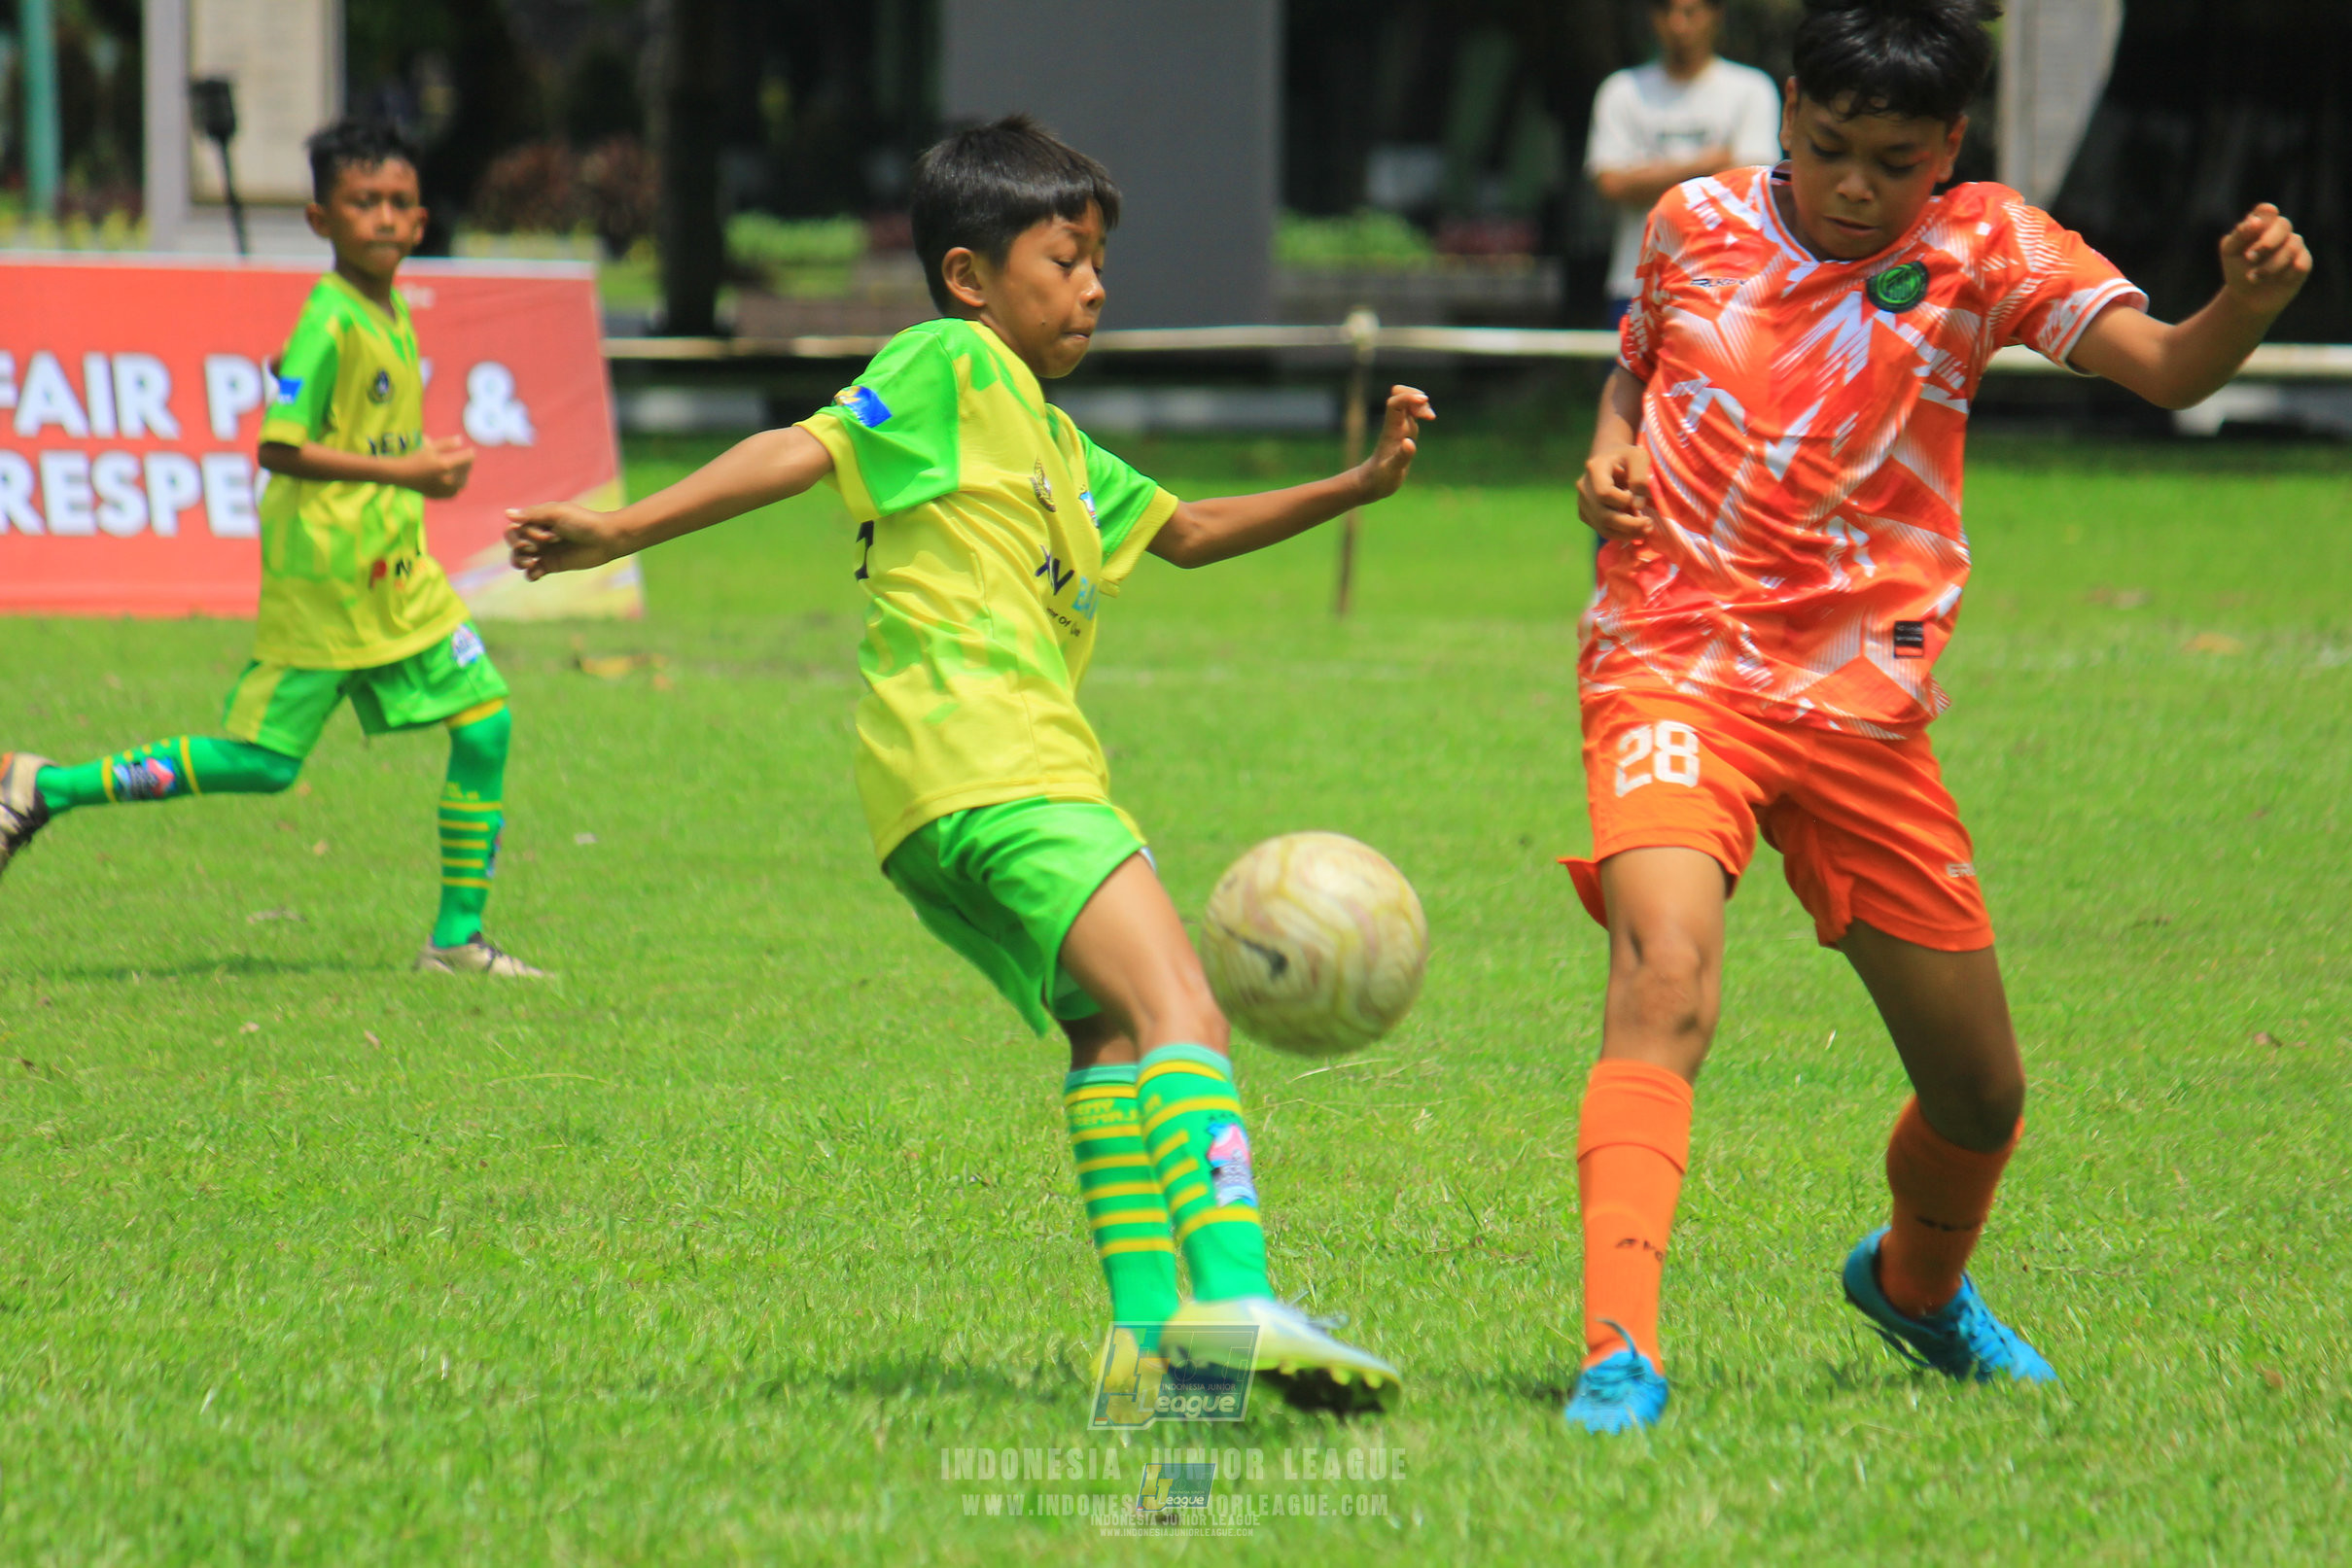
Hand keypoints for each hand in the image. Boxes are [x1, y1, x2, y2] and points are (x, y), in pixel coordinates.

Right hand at [401, 436, 475, 498]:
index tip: (470, 450)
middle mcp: (448, 479)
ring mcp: (446, 490)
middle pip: (467, 470)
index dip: (470, 453)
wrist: (402, 475)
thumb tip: (461, 440)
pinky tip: (452, 479)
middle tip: (464, 459)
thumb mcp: (430, 447)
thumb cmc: (416, 457)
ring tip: (459, 469)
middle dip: (467, 463)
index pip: (468, 458)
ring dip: (463, 475)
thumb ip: (447, 443)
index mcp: (446, 464)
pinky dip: (456, 485)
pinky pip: (456, 491)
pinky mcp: (442, 496)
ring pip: (463, 481)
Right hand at [505, 501, 631, 578]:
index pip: (514, 529)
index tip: (547, 536)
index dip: (523, 534)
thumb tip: (507, 514)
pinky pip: (533, 573)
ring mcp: (544, 551)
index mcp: (537, 521)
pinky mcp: (552, 565)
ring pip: (519, 558)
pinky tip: (536, 573)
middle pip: (514, 543)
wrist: (605, 539)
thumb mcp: (557, 513)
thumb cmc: (582, 522)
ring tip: (530, 563)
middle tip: (536, 548)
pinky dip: (530, 574)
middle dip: (518, 547)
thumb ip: (532, 514)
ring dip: (518, 561)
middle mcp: (538, 536)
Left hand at [1354, 385, 1435, 501]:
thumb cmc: (1379, 479)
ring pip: (1408, 404)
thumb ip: (1401, 457)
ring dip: (1420, 404)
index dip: (1408, 397)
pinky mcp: (1403, 434)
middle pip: (1400, 396)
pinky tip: (1428, 418)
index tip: (1424, 400)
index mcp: (1391, 431)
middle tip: (1428, 413)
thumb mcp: (1392, 471)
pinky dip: (1421, 411)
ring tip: (1430, 417)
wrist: (1370, 484)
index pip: (1395, 404)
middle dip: (1415, 396)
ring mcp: (1399, 429)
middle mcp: (1394, 426)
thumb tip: (1409, 442)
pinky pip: (1412, 415)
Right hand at [1578, 443, 1653, 541]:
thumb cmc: (1627, 456)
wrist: (1609, 457)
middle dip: (1629, 525)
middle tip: (1649, 526)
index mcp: (1594, 468)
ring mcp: (1582, 502)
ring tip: (1645, 530)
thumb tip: (1637, 505)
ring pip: (1602, 527)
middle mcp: (1583, 487)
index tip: (1637, 496)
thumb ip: (1640, 478)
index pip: (1604, 493)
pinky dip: (1620, 533)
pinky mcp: (1586, 514)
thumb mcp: (1639, 457)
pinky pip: (1602, 529)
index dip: (1623, 500)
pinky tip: (1634, 528)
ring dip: (1626, 533)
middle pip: (1603, 515)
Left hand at [2218, 203, 2311, 317]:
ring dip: (2270, 264)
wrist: (2246, 297)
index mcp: (2262, 223)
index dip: (2263, 217)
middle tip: (2249, 258)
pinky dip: (2285, 275)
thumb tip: (2254, 221)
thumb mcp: (2230, 252)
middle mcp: (2280, 231)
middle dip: (2267, 242)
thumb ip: (2239, 235)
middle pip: (2283, 224)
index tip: (2253, 226)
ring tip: (2252, 278)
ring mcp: (2294, 245)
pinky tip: (2276, 281)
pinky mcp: (2303, 262)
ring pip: (2292, 245)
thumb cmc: (2237, 269)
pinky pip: (2300, 264)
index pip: (2266, 211)